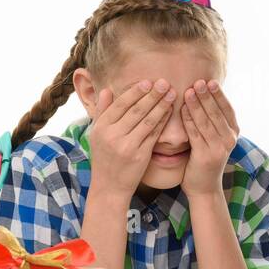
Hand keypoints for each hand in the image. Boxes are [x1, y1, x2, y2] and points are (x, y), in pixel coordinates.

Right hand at [89, 79, 175, 195]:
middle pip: (136, 111)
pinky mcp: (140, 156)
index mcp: (101, 128)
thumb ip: (101, 111)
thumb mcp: (96, 134)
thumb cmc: (104, 157)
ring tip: (171, 93)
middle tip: (165, 82)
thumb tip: (106, 90)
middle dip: (152, 95)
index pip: (120, 105)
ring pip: (148, 121)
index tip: (148, 81)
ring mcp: (127, 147)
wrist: (109, 186)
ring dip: (161, 106)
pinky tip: (170, 112)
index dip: (135, 92)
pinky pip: (154, 135)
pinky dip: (162, 122)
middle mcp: (113, 136)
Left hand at [180, 79, 238, 196]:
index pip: (227, 108)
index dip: (219, 94)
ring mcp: (219, 148)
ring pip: (206, 121)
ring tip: (189, 91)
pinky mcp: (206, 155)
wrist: (204, 187)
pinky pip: (195, 133)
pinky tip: (182, 109)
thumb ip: (213, 120)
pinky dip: (188, 120)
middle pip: (216, 112)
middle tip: (199, 81)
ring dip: (197, 105)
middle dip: (207, 96)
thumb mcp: (215, 137)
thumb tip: (205, 94)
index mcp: (233, 132)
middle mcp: (230, 139)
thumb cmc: (206, 158)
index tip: (210, 81)